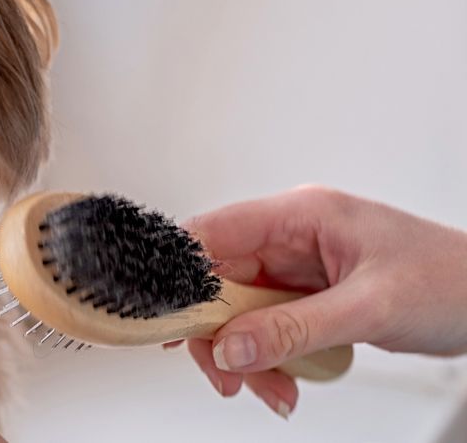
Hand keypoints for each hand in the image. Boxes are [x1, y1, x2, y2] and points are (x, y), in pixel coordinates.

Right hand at [177, 185, 466, 417]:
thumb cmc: (453, 281)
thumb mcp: (370, 308)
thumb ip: (294, 328)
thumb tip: (231, 346)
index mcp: (301, 214)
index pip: (213, 233)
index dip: (180, 276)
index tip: (166, 322)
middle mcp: (293, 236)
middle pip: (219, 281)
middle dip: (219, 335)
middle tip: (229, 378)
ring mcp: (300, 267)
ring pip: (240, 311)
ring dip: (247, 355)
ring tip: (274, 390)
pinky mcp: (310, 296)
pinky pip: (268, 327)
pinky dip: (270, 359)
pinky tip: (288, 382)